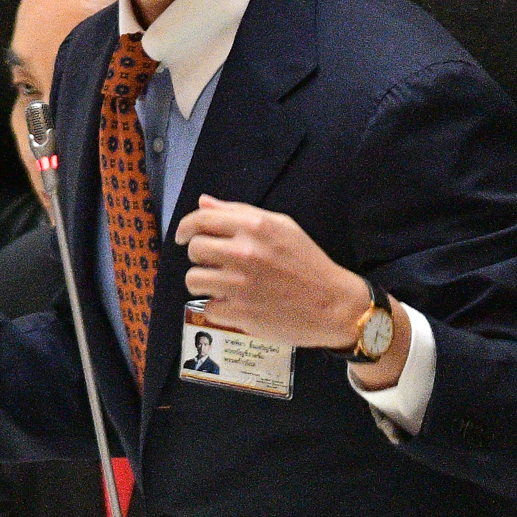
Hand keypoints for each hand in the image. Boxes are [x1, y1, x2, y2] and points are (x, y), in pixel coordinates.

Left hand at [173, 195, 370, 350]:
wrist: (333, 305)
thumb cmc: (307, 263)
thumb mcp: (281, 227)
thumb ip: (239, 213)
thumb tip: (203, 202)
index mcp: (255, 227)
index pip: (201, 219)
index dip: (186, 228)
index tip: (183, 237)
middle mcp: (245, 253)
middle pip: (194, 250)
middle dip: (200, 257)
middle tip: (215, 264)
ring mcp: (240, 285)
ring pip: (194, 280)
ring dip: (203, 283)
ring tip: (222, 285)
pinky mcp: (240, 314)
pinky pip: (209, 308)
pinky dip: (219, 308)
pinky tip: (237, 305)